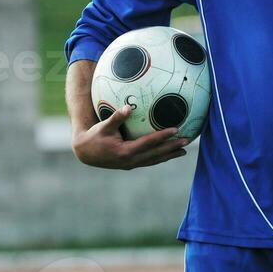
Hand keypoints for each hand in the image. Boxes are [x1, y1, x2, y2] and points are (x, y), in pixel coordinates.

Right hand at [72, 105, 189, 169]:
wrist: (86, 153)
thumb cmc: (94, 137)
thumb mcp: (104, 126)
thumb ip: (117, 117)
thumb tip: (128, 107)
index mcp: (125, 152)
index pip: (149, 143)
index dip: (163, 136)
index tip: (176, 129)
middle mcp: (131, 161)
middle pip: (156, 154)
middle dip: (172, 148)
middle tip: (186, 141)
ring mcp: (131, 164)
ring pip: (154, 160)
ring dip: (169, 155)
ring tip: (183, 151)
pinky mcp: (131, 165)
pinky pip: (149, 161)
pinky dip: (160, 158)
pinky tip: (168, 154)